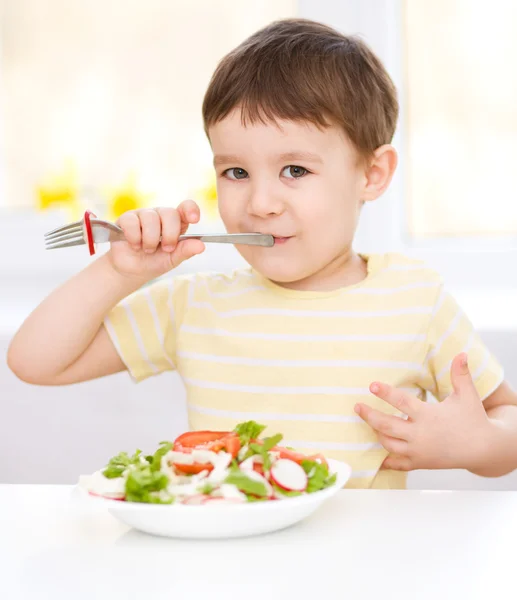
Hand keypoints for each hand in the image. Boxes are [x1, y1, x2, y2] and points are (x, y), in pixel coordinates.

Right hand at [107, 201, 204, 280]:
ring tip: (147, 250)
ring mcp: (143, 215)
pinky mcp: (126, 218)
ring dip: (150, 239)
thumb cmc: (153, 263)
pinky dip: (134, 237)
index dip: (190, 210)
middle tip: (166, 248)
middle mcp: (160, 216)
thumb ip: (185, 251)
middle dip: (169, 234)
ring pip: (150, 218)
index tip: (195, 219)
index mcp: (176, 224)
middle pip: (169, 213)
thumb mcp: (172, 260)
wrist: (130, 271)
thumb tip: (201, 246)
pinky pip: (132, 221)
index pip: (185, 208)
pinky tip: (134, 245)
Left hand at [354, 353, 494, 471]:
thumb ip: (460, 374)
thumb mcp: (467, 395)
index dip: (385, 393)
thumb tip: (462, 353)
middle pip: (386, 425)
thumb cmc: (473, 419)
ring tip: (368, 422)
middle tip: (357, 407)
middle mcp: (420, 435)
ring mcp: (418, 451)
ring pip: (388, 443)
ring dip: (375, 433)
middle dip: (369, 415)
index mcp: (428, 416)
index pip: (401, 402)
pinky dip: (385, 460)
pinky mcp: (420, 463)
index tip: (371, 385)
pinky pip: (397, 464)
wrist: (483, 449)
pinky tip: (376, 455)